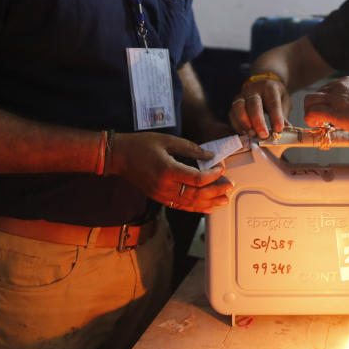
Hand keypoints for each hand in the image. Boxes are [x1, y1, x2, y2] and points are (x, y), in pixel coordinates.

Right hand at [108, 132, 231, 212]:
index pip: (197, 178)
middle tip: (229, 186)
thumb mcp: (168, 141)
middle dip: (216, 191)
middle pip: (196, 194)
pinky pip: (180, 206)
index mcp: (168, 170)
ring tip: (224, 201)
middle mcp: (165, 186)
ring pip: (189, 203)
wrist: (119, 157)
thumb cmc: (141, 146)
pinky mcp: (159, 198)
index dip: (213, 175)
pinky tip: (207, 207)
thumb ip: (190, 148)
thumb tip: (210, 154)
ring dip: (209, 203)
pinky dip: (195, 208)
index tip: (221, 168)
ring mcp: (161, 194)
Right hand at [229, 76, 289, 139]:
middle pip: (254, 104)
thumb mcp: (283, 103)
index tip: (278, 129)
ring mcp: (242, 96)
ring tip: (252, 135)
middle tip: (263, 135)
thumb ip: (284, 118)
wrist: (263, 86)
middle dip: (258, 121)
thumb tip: (287, 132)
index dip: (276, 117)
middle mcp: (253, 90)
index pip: (273, 102)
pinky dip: (238, 125)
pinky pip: (233, 115)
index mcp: (269, 87)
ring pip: (239, 108)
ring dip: (245, 123)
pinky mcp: (235, 105)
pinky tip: (245, 134)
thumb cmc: (275, 96)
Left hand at [303, 76, 348, 142]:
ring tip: (318, 123)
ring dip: (310, 112)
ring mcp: (335, 97)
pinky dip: (310, 120)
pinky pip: (311, 112)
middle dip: (314, 106)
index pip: (326, 88)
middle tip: (321, 119)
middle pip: (316, 93)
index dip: (325, 102)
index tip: (328, 112)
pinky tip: (317, 126)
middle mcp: (339, 86)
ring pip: (309, 100)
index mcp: (348, 82)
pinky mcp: (333, 111)